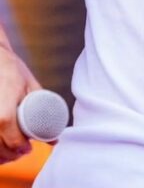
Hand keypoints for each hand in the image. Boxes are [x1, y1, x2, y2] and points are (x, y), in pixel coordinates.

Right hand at [0, 44, 41, 162]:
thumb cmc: (11, 70)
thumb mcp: (30, 87)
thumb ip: (44, 109)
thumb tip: (55, 136)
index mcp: (3, 113)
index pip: (13, 141)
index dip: (22, 148)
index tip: (29, 148)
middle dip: (12, 155)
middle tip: (22, 151)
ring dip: (0, 155)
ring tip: (11, 150)